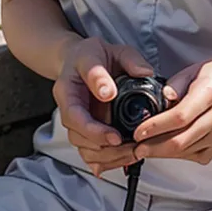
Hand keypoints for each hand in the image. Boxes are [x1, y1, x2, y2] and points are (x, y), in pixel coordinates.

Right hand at [53, 36, 153, 176]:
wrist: (78, 61)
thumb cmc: (93, 55)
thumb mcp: (112, 48)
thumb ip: (129, 59)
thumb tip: (143, 74)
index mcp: (68, 86)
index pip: (74, 111)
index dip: (94, 128)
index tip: (115, 135)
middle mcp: (68, 106)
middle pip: (77, 135)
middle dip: (103, 145)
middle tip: (129, 146)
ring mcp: (75, 121)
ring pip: (82, 148)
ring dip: (107, 156)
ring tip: (132, 153)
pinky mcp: (83, 131)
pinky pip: (89, 153)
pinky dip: (106, 161)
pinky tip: (124, 158)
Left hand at [131, 53, 211, 165]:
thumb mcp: (195, 70)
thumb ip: (175, 85)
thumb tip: (161, 100)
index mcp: (210, 93)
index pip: (180, 117)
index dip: (156, 127)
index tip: (138, 132)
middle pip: (182, 140)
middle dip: (155, 147)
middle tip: (137, 148)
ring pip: (188, 151)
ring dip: (164, 153)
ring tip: (146, 149)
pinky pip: (198, 155)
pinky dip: (180, 155)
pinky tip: (167, 149)